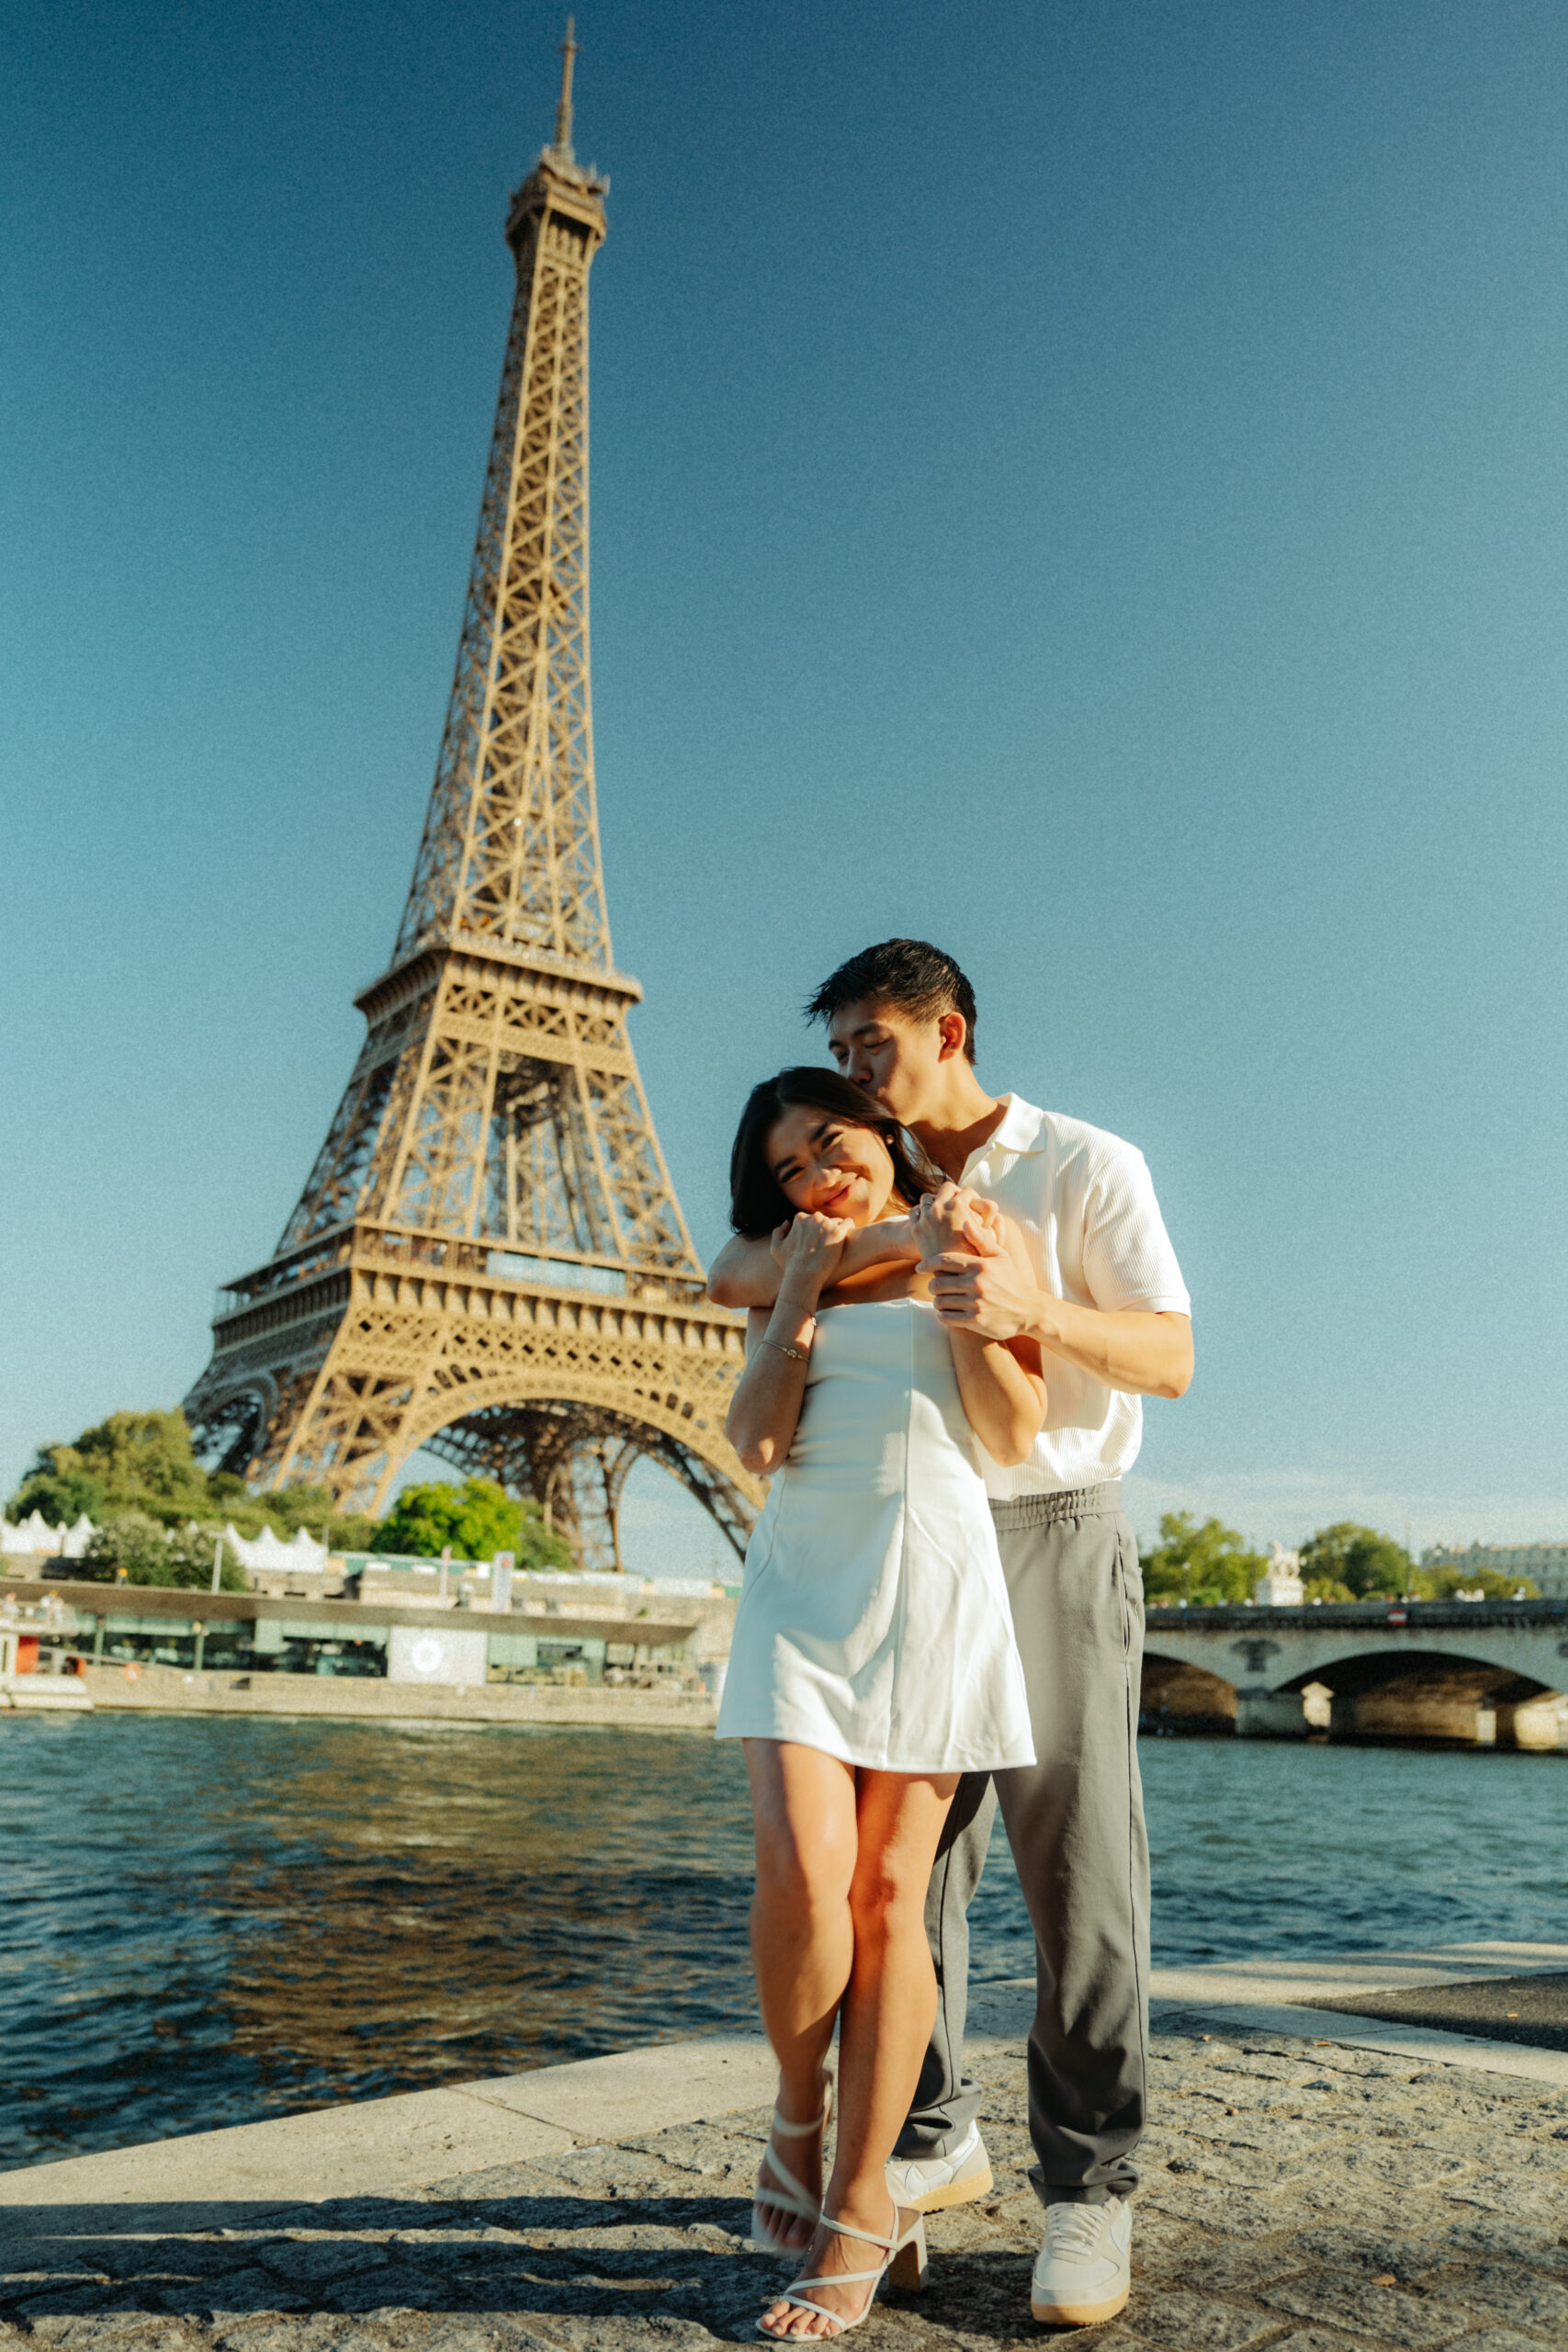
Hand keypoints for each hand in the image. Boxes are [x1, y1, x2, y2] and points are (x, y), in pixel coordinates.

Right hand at [772, 1211, 852, 1299]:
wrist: (804, 1275)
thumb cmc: (790, 1264)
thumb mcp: (776, 1248)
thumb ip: (778, 1232)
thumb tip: (787, 1222)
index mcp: (800, 1219)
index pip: (809, 1219)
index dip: (812, 1230)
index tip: (814, 1241)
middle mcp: (813, 1218)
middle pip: (823, 1219)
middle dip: (824, 1229)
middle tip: (826, 1243)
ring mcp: (827, 1224)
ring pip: (836, 1221)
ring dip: (836, 1229)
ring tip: (837, 1243)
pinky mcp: (838, 1232)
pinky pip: (848, 1223)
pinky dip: (849, 1228)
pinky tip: (847, 1237)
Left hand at [910, 1182, 1003, 1263]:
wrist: (952, 1278)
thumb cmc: (977, 1259)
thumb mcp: (990, 1239)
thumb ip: (990, 1219)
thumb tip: (983, 1205)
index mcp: (959, 1206)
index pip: (968, 1191)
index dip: (973, 1198)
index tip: (973, 1206)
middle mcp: (940, 1208)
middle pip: (947, 1187)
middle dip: (953, 1194)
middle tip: (958, 1204)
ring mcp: (925, 1217)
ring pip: (927, 1197)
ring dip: (935, 1202)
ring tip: (942, 1212)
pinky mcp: (915, 1229)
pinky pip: (914, 1211)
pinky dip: (921, 1213)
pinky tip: (929, 1222)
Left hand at [925, 1245, 1039, 1341]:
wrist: (1028, 1311)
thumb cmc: (1011, 1280)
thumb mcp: (1000, 1257)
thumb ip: (981, 1240)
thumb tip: (965, 1222)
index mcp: (980, 1265)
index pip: (944, 1261)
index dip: (927, 1263)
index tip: (920, 1267)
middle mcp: (976, 1283)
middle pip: (937, 1283)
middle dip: (933, 1285)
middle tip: (936, 1286)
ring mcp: (975, 1303)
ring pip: (940, 1301)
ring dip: (938, 1301)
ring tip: (944, 1299)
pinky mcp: (975, 1321)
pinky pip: (946, 1317)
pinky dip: (943, 1315)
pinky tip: (948, 1312)